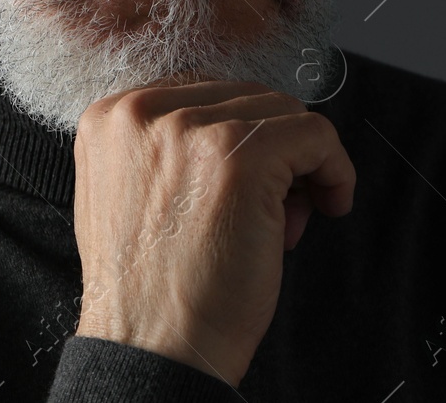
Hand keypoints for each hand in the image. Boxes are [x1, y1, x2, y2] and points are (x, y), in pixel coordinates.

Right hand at [70, 79, 355, 386]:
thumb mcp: (130, 194)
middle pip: (245, 99)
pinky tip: (329, 205)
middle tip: (271, 213)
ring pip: (282, 112)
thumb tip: (245, 129)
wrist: (152, 350)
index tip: (250, 184)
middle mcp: (142, 112)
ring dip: (299, 167)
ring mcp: (190, 128)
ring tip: (283, 223)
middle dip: (270, 153)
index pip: (202, 95)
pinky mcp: (241, 153)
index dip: (238, 138)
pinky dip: (335, 170)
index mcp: (110, 118)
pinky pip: (316, 135)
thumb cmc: (151, 292)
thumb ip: (166, 149)